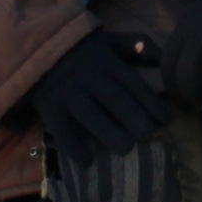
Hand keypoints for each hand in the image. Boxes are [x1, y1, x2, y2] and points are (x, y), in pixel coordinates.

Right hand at [27, 28, 169, 164]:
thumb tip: (165, 59)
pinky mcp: (48, 106)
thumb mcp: (111, 41)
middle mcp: (88, 77)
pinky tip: (87, 161)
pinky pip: (60, 129)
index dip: (149, 100)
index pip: (131, 81)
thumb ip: (138, 48)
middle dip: (133, 116)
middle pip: (113, 97)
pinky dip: (73, 146)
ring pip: (90, 114)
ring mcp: (67, 92)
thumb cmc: (82, 48)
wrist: (36, 45)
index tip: (165, 118)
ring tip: (125, 149)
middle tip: (147, 134)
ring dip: (108, 132)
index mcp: (107, 62)